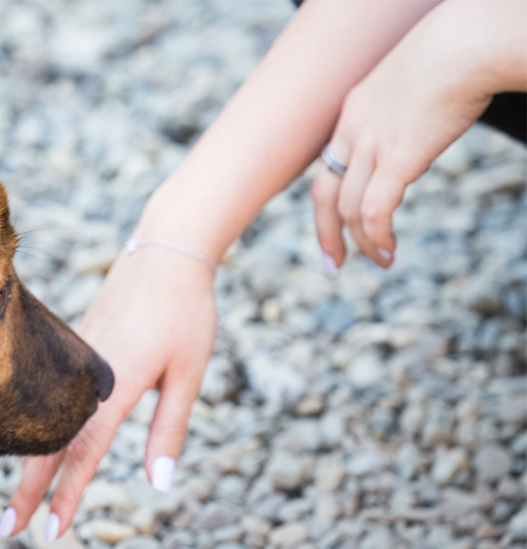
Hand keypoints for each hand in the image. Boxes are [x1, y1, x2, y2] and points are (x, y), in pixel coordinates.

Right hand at [0, 244, 216, 540]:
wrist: (165, 250)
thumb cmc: (187, 311)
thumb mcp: (189, 373)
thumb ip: (170, 429)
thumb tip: (158, 484)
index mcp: (115, 383)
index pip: (83, 451)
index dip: (67, 494)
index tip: (50, 530)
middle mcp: (84, 374)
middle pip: (50, 442)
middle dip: (29, 490)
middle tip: (9, 530)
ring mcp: (75, 359)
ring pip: (44, 418)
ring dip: (29, 462)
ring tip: (18, 499)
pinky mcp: (76, 348)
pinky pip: (48, 395)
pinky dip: (36, 427)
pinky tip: (35, 443)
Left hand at [312, 0, 509, 270]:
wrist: (462, 46)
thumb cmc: (451, 57)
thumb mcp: (410, 86)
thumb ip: (402, 116)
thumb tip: (415, 137)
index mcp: (352, 113)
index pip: (328, 167)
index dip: (328, 202)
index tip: (335, 227)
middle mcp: (352, 131)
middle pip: (324, 194)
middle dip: (327, 234)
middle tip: (334, 265)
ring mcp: (371, 145)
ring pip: (349, 208)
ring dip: (363, 242)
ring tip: (381, 261)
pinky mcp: (396, 159)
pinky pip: (374, 209)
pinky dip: (377, 235)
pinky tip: (388, 250)